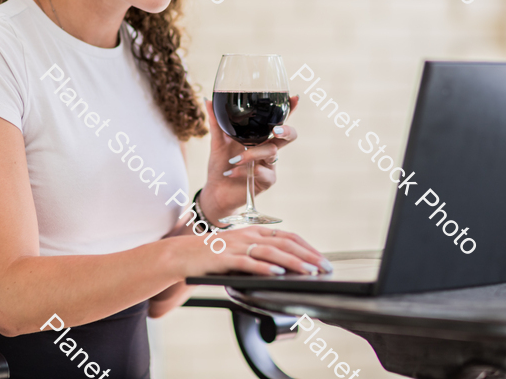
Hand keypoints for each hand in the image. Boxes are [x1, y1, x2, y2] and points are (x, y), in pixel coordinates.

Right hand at [177, 225, 332, 277]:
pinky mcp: (225, 258)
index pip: (288, 236)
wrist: (182, 254)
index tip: (322, 259)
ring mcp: (237, 245)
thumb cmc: (213, 256)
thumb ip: (259, 254)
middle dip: (307, 255)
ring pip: (270, 252)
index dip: (307, 247)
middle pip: (284, 243)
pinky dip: (265, 268)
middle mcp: (248, 235)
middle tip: (323, 268)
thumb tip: (285, 268)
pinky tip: (277, 274)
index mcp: (254, 231)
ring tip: (308, 271)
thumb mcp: (240, 249)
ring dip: (292, 262)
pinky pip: (248, 263)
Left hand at [201, 96, 299, 219]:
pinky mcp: (267, 180)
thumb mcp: (217, 142)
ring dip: (252, 154)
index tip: (294, 98)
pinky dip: (246, 171)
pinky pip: (263, 171)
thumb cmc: (220, 164)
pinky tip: (232, 172)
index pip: (277, 120)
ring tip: (234, 160)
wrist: (216, 190)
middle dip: (286, 130)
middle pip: (289, 136)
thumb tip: (207, 99)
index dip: (289, 109)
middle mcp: (268, 148)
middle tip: (276, 130)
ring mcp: (269, 165)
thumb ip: (216, 122)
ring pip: (271, 152)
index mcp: (259, 136)